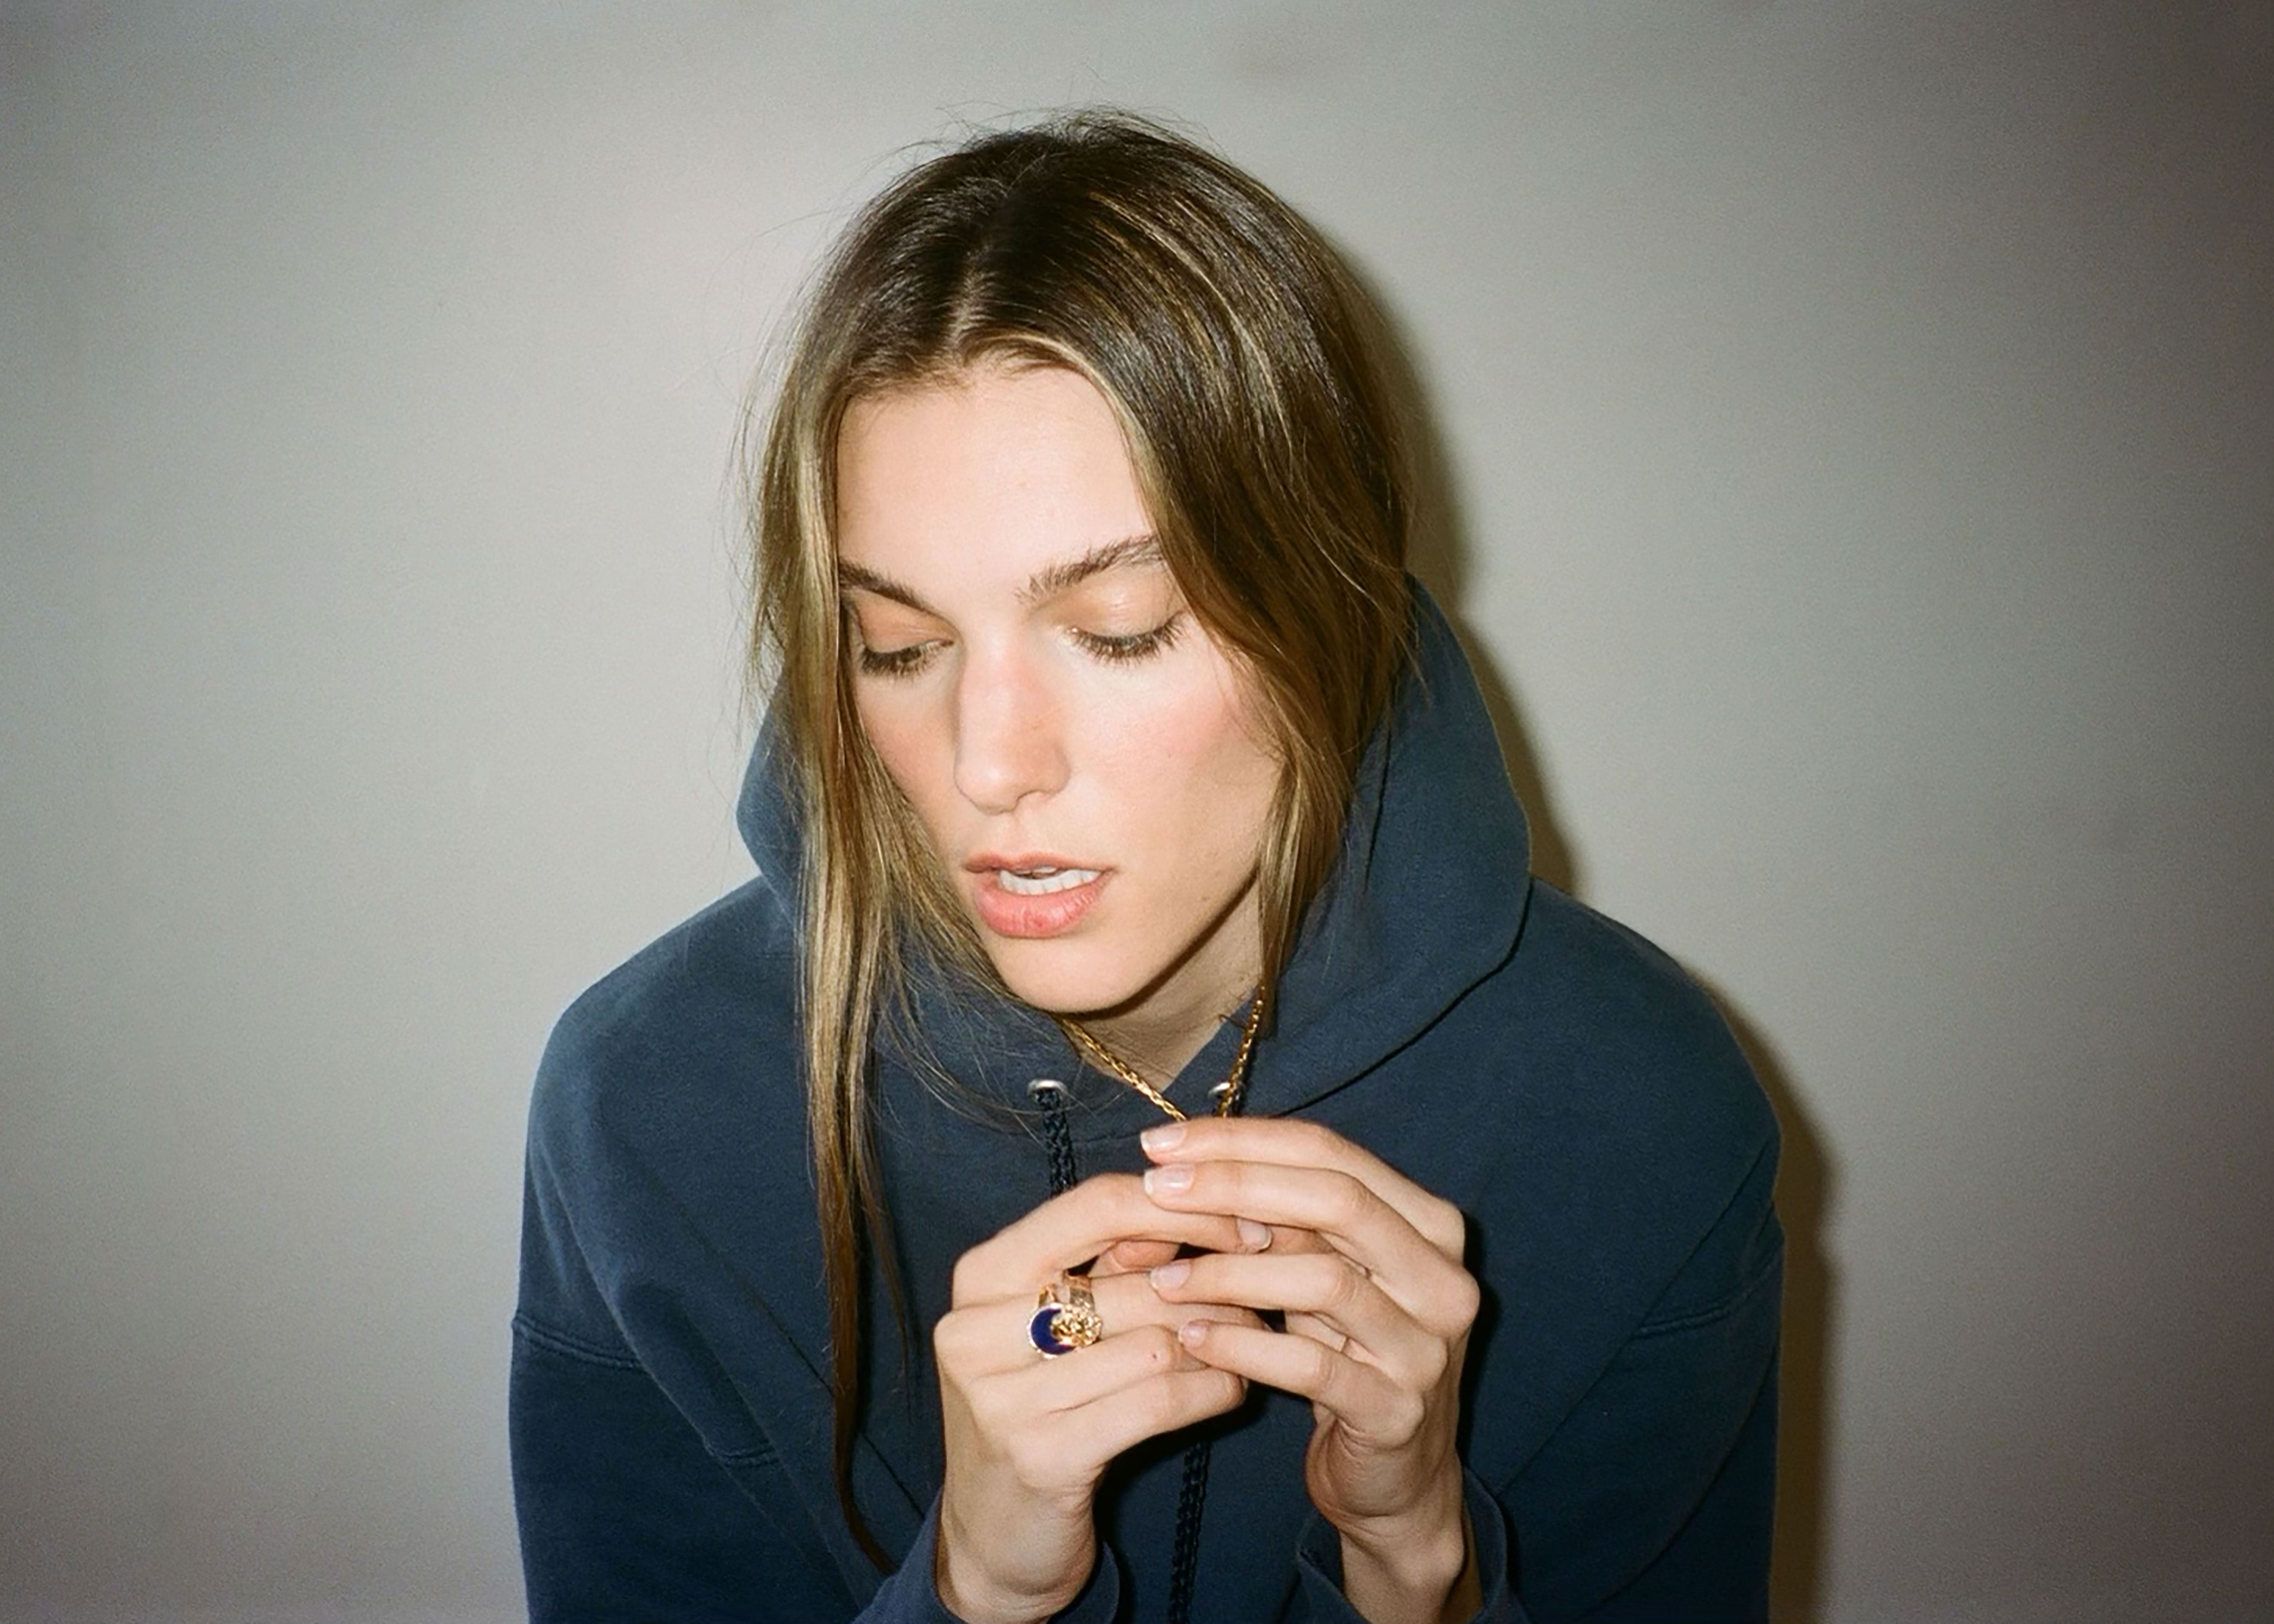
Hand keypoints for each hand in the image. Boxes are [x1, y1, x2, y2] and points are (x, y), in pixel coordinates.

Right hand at [930, 1173, 1267, 1623]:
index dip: (1180, 1206)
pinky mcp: (1042, 1457)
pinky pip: (1158, 1402)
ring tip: (1249, 1342)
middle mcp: (976, 1329)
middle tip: (1261, 1295)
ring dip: (1221, 1342)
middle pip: (1135, 1280)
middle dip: (1214, 1288)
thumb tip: (1201, 1203)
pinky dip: (1211, 1391)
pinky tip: (1231, 1388)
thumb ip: (1115, 1263)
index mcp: (981, 1275)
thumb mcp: (1060, 1323)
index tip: (1243, 1220)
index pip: (1094, 1205)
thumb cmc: (1039, 1407)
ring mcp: (1002, 1398)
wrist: (992, 1537)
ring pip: (1156, 1343)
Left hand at [1138, 1118, 1482, 1623]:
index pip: (1332, 1153)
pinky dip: (1243, 1346)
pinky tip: (1189, 1339)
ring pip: (1323, 1280)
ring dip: (1229, 1272)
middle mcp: (1443, 1277)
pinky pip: (1310, 1366)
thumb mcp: (1319, 1274)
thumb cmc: (1343, 1353)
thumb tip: (1178, 1167)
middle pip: (1337, 1201)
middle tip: (1155, 1189)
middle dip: (1235, 1185)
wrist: (1395, 1478)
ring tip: (1161, 1277)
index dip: (1242, 1140)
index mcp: (1429, 1223)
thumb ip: (1277, 1221)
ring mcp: (1428, 1348)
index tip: (1161, 1142)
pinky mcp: (1397, 1412)